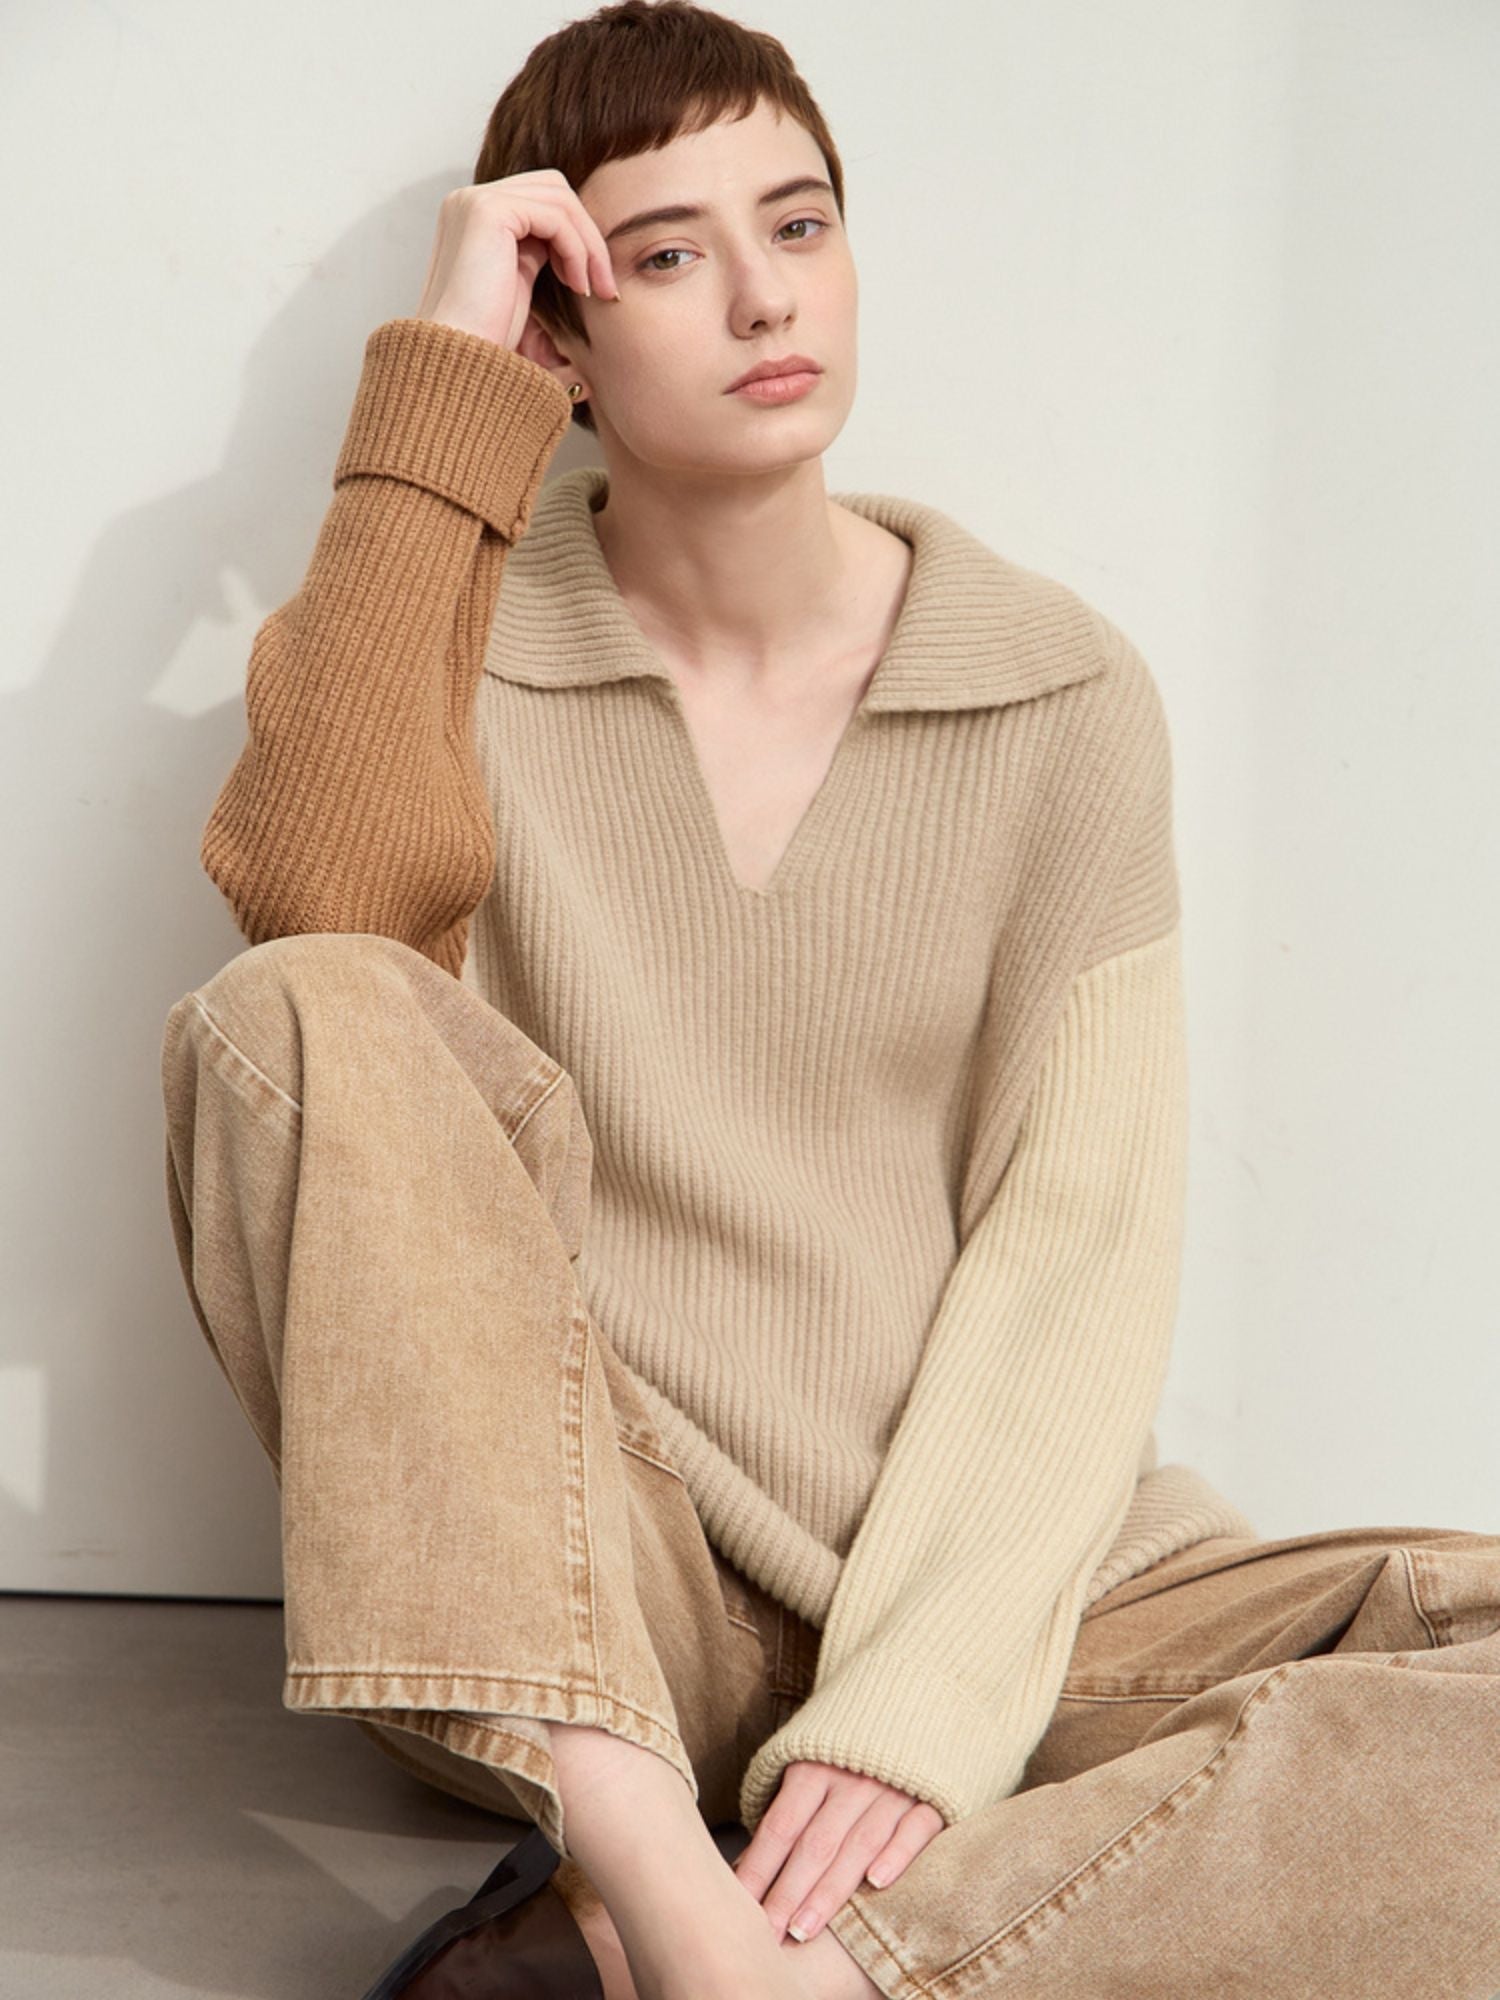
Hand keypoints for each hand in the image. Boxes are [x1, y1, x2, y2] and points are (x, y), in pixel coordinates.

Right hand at [412, 169, 619, 352]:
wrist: (460, 361)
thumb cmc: (488, 337)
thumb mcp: (518, 283)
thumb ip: (538, 250)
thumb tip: (576, 239)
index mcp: (473, 215)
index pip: (541, 200)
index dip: (576, 236)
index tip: (593, 285)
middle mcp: (469, 200)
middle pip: (554, 190)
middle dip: (588, 235)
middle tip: (605, 286)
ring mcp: (475, 201)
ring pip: (560, 199)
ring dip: (588, 245)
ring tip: (593, 289)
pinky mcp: (487, 211)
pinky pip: (555, 216)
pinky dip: (577, 250)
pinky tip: (577, 286)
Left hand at [730, 1761, 944, 1943]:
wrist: (907, 1713)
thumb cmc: (843, 1758)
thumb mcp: (807, 1771)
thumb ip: (783, 1817)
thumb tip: (746, 1871)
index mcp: (813, 1768)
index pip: (780, 1827)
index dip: (759, 1870)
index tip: (741, 1910)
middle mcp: (851, 1778)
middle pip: (816, 1843)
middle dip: (789, 1893)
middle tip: (767, 1936)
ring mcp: (892, 1788)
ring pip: (859, 1844)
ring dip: (830, 1890)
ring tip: (804, 1929)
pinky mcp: (930, 1798)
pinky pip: (915, 1828)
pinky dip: (897, 1854)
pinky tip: (877, 1883)